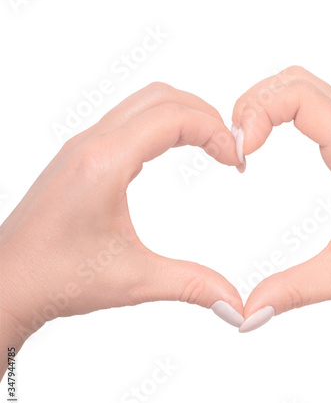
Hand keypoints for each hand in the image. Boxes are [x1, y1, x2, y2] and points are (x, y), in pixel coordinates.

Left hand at [0, 83, 244, 376]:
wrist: (6, 284)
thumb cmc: (54, 278)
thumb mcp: (133, 281)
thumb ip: (192, 286)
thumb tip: (234, 304)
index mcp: (104, 163)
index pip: (173, 117)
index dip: (215, 131)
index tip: (236, 159)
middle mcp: (91, 144)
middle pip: (162, 98)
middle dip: (205, 115)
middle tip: (229, 148)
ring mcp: (83, 147)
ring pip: (143, 103)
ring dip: (183, 116)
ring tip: (209, 146)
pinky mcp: (81, 157)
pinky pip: (128, 120)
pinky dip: (161, 126)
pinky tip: (173, 152)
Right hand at [234, 67, 330, 363]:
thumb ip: (291, 291)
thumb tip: (246, 313)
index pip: (299, 96)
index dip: (258, 113)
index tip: (241, 153)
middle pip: (295, 80)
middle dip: (254, 102)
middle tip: (236, 144)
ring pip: (304, 86)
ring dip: (267, 102)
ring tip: (246, 140)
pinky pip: (313, 104)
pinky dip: (282, 110)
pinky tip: (269, 140)